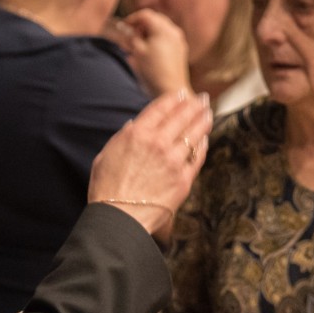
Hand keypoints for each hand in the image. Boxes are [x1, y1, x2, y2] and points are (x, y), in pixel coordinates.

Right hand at [89, 89, 212, 238]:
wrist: (119, 219)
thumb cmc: (106, 190)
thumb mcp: (106, 156)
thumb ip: (122, 138)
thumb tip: (133, 125)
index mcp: (137, 134)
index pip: (161, 108)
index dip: (174, 98)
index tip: (181, 93)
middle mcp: (158, 143)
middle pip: (182, 116)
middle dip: (194, 104)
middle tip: (202, 99)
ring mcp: (173, 160)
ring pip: (194, 133)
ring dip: (203, 120)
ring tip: (208, 113)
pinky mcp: (184, 179)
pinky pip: (197, 156)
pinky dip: (202, 145)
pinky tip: (204, 139)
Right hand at [106, 9, 189, 95]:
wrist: (172, 90)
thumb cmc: (154, 71)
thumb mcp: (138, 51)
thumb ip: (131, 36)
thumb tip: (125, 28)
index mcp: (163, 29)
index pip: (145, 15)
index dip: (132, 19)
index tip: (123, 27)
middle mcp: (173, 31)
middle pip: (154, 19)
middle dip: (140, 25)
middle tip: (129, 36)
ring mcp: (179, 40)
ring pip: (160, 29)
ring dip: (148, 33)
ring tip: (137, 46)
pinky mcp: (180, 50)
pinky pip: (167, 38)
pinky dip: (156, 40)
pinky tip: (148, 51)